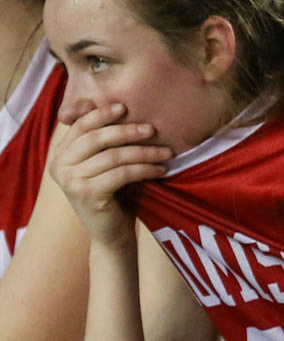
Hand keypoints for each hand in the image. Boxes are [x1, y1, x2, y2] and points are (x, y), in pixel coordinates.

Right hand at [48, 103, 170, 246]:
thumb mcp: (105, 165)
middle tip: (153, 129)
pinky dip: (145, 169)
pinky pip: (122, 173)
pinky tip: (161, 169)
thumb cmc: (113, 194)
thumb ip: (104, 142)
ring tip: (167, 152)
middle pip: (97, 138)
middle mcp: (59, 166)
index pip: (80, 126)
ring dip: (145, 152)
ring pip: (114, 156)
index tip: (124, 107)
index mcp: (60, 154)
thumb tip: (120, 107)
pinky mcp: (87, 194)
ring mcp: (70, 181)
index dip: (102, 114)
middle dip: (128, 131)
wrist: (111, 233)